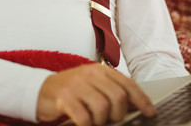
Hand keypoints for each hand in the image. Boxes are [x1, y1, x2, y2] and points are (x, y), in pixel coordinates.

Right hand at [36, 63, 154, 125]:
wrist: (40, 91)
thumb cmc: (71, 91)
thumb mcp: (93, 86)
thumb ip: (112, 91)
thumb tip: (137, 105)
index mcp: (100, 70)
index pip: (127, 84)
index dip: (142, 100)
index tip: (150, 113)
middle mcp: (89, 74)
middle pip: (118, 97)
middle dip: (119, 114)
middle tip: (112, 120)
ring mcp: (76, 85)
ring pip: (102, 107)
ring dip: (102, 120)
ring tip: (95, 121)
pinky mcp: (64, 97)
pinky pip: (84, 117)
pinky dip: (87, 125)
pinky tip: (84, 123)